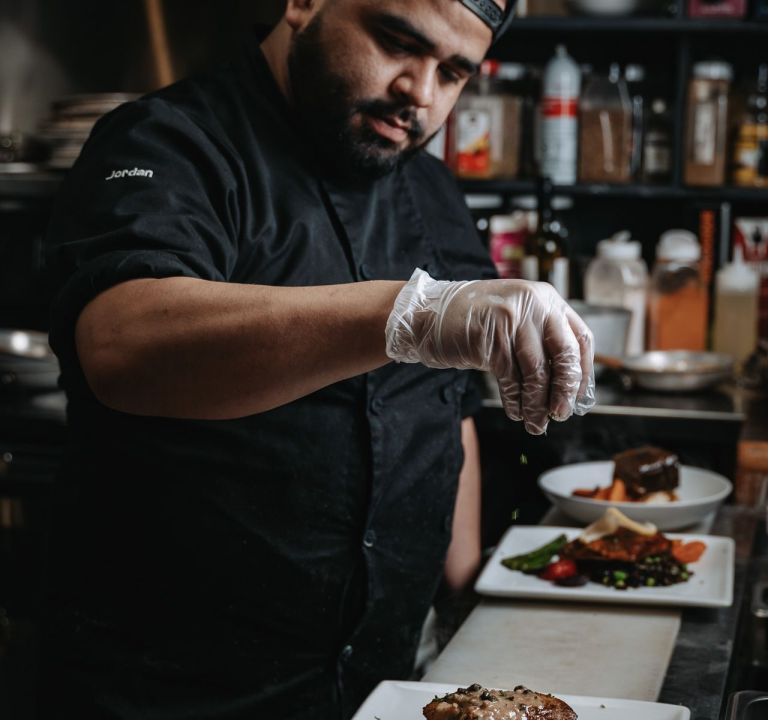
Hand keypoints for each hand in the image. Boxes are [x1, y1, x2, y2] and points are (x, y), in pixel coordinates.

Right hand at [385, 269, 594, 434]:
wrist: (428, 313)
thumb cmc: (473, 322)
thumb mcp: (515, 320)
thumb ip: (540, 341)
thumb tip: (565, 387)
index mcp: (546, 298)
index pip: (580, 338)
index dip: (584, 371)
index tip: (580, 396)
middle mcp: (535, 304)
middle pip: (565, 354)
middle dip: (565, 390)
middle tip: (561, 413)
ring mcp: (512, 319)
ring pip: (537, 371)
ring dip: (538, 404)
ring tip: (536, 423)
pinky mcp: (491, 338)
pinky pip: (511, 377)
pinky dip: (516, 400)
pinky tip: (516, 411)